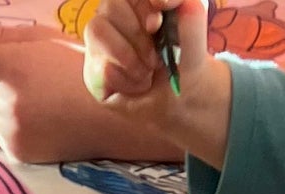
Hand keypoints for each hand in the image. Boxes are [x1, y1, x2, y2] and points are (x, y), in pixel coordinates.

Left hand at [0, 24, 179, 163]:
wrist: (111, 114)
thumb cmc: (79, 68)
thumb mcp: (44, 39)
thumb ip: (0, 36)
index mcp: (15, 68)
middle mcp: (9, 104)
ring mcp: (12, 132)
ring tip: (15, 95)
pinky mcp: (18, 152)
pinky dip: (3, 124)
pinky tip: (28, 116)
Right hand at [81, 0, 230, 159]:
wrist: (181, 93)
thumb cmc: (184, 51)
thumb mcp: (193, 16)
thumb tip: (159, 2)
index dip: (141, 6)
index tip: (157, 23)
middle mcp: (111, 13)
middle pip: (110, 6)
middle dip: (139, 37)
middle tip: (156, 58)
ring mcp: (97, 41)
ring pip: (98, 32)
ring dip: (130, 58)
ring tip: (147, 72)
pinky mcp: (92, 70)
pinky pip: (102, 68)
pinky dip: (129, 81)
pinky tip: (138, 84)